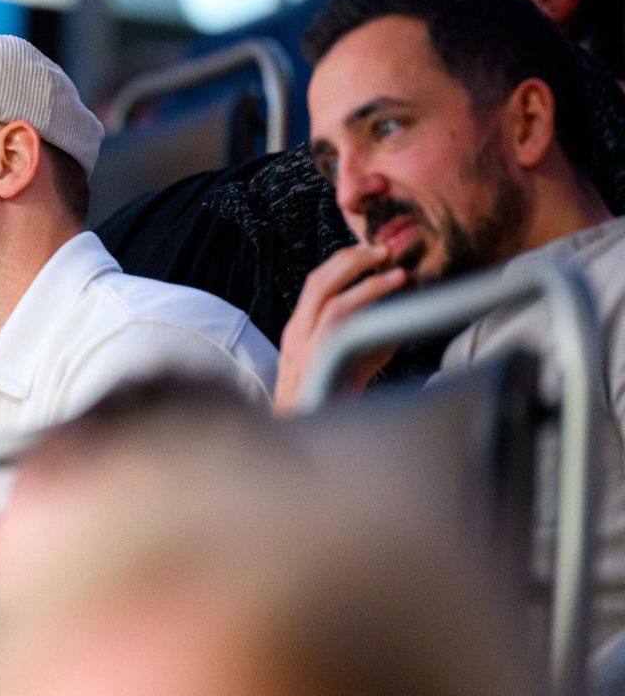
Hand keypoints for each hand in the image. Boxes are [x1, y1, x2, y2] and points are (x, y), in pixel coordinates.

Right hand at [274, 244, 407, 413]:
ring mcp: (303, 352)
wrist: (301, 445)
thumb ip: (365, 340)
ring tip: (397, 273)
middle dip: (353, 259)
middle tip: (385, 251)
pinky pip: (341, 326)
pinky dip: (369, 303)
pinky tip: (393, 297)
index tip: (371, 252)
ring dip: (367, 280)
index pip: (315, 285)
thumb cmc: (327, 410)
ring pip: (331, 300)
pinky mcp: (317, 366)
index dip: (343, 262)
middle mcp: (296, 337)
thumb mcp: (342, 369)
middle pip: (318, 282)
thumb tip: (400, 312)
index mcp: (297, 334)